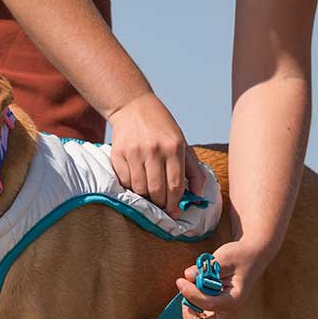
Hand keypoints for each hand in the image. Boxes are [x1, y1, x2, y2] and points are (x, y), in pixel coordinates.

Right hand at [107, 92, 189, 211]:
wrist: (133, 107)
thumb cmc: (161, 128)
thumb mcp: (182, 143)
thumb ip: (193, 169)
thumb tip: (199, 194)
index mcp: (174, 148)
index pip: (175, 185)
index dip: (175, 203)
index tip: (175, 211)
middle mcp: (154, 150)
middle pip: (157, 191)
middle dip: (161, 203)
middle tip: (162, 206)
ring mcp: (134, 152)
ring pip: (140, 189)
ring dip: (145, 196)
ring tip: (149, 194)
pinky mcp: (118, 154)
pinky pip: (125, 181)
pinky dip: (131, 186)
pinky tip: (136, 181)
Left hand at [178, 240, 269, 318]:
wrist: (250, 257)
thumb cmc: (239, 257)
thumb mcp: (223, 258)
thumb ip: (205, 268)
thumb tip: (188, 276)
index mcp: (234, 300)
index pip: (208, 304)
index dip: (191, 294)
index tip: (181, 281)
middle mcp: (229, 311)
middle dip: (190, 317)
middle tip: (185, 300)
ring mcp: (222, 313)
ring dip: (190, 312)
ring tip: (189, 291)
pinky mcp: (216, 309)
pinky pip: (200, 318)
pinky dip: (192, 308)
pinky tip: (193, 291)